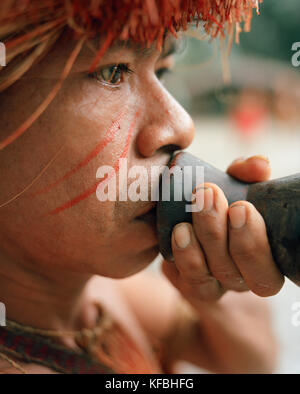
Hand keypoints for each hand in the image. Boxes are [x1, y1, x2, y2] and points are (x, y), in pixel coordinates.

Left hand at [162, 155, 283, 307]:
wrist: (187, 229)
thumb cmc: (221, 209)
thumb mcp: (235, 188)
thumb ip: (247, 176)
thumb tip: (260, 164)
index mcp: (268, 257)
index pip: (274, 264)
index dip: (258, 241)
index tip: (242, 205)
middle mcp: (247, 277)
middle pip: (249, 273)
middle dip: (233, 236)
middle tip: (211, 196)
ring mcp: (220, 284)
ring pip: (219, 273)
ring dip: (207, 237)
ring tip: (195, 205)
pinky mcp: (194, 287)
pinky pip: (192, 280)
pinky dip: (186, 254)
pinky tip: (180, 231)